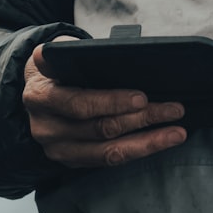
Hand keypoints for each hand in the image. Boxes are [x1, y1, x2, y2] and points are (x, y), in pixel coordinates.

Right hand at [22, 37, 186, 167]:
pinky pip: (110, 160)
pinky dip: (138, 150)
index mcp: (40, 96)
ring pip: (109, 152)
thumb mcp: (59, 51)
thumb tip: (112, 52)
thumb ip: (76, 51)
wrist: (35, 90)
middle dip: (142, 119)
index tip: (142, 97)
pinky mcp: (72, 161)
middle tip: (173, 109)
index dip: (112, 102)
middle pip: (101, 129)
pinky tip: (160, 141)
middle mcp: (45, 128)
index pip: (79, 104)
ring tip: (177, 133)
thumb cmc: (56, 68)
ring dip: (148, 142)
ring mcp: (58, 149)